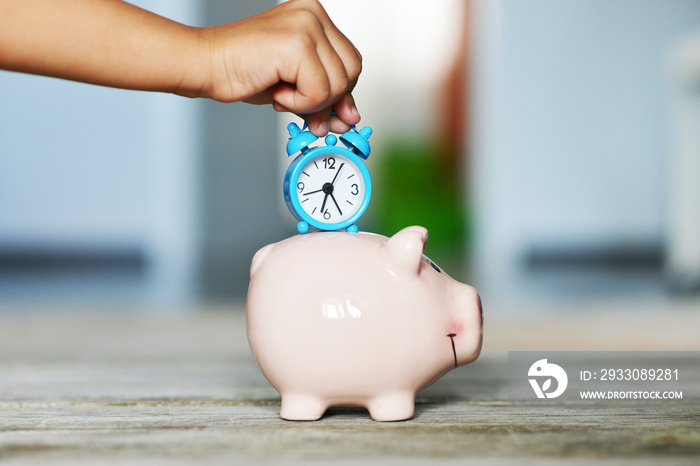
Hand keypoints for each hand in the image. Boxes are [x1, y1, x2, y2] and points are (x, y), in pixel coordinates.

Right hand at [200, 0, 361, 135]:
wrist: (207, 65)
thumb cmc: (243, 70)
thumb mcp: (296, 85)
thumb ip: (325, 97)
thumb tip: (350, 119)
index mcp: (315, 16)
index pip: (351, 60)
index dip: (341, 91)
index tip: (324, 110)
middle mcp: (313, 14)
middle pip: (352, 70)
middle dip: (330, 99)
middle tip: (298, 104)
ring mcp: (306, 25)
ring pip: (339, 84)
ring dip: (311, 103)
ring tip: (282, 94)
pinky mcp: (297, 44)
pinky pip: (319, 92)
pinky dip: (299, 104)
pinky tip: (277, 94)